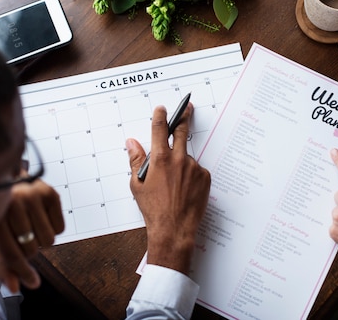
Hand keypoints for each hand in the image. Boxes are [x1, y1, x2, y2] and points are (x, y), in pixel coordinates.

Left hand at [0, 179, 63, 291]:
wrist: (2, 180)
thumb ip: (0, 265)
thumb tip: (16, 287)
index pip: (12, 253)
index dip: (22, 272)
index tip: (32, 282)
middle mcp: (13, 203)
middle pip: (32, 249)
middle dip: (27, 251)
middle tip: (20, 239)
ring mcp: (33, 195)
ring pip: (48, 240)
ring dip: (40, 239)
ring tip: (29, 227)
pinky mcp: (49, 192)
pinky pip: (60, 228)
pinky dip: (52, 228)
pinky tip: (39, 217)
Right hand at [127, 103, 210, 274]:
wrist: (174, 229)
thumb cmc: (153, 209)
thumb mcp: (137, 185)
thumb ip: (135, 160)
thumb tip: (132, 143)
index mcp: (160, 159)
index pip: (159, 129)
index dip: (160, 116)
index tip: (161, 109)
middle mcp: (179, 159)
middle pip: (182, 131)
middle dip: (184, 117)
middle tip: (188, 108)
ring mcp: (194, 167)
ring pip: (187, 158)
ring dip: (181, 164)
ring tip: (174, 185)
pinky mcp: (205, 177)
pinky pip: (197, 171)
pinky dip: (191, 176)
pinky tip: (184, 190)